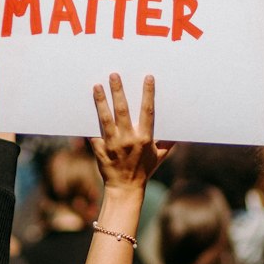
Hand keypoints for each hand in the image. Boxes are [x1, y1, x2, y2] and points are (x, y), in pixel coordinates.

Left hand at [90, 74, 171, 190]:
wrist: (125, 189)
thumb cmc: (144, 171)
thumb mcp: (159, 157)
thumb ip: (169, 142)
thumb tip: (180, 132)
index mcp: (144, 138)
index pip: (147, 112)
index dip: (148, 94)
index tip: (147, 77)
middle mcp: (128, 139)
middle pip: (122, 111)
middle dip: (118, 91)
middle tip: (114, 75)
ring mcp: (112, 144)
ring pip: (105, 119)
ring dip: (101, 101)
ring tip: (96, 86)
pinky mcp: (100, 149)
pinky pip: (93, 133)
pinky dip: (88, 122)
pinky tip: (83, 108)